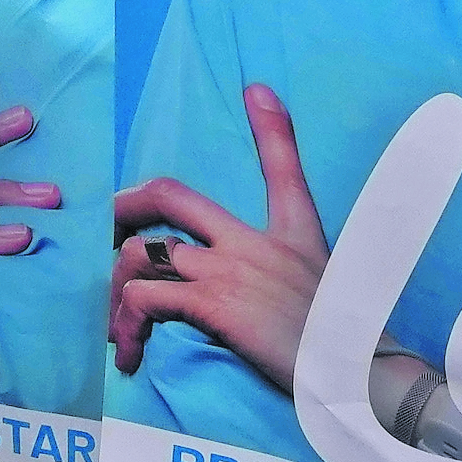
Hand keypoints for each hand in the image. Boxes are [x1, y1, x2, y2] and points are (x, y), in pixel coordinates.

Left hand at [110, 82, 326, 382]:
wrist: (356, 370)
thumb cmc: (341, 339)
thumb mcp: (331, 290)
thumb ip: (308, 272)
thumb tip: (297, 235)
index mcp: (289, 231)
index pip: (282, 164)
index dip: (271, 124)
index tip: (257, 91)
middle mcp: (251, 241)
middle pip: (169, 196)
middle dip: (123, 208)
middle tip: (105, 235)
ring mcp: (228, 269)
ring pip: (142, 254)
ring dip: (114, 292)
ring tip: (116, 328)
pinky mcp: (215, 304)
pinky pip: (146, 300)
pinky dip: (127, 327)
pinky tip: (130, 354)